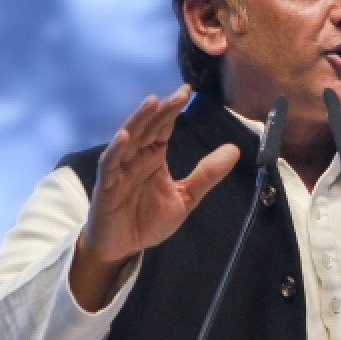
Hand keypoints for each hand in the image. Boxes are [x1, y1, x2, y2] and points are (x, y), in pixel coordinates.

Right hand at [70, 85, 239, 310]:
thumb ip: (207, 174)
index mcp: (154, 156)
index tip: (187, 91)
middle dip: (163, 110)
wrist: (123, 248)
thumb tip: (234, 150)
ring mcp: (119, 170)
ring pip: (128, 139)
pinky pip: (109, 165)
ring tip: (152, 103)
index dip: (174, 109)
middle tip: (179, 94)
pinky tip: (124, 137)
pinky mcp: (106, 186)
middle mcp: (136, 157)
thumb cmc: (148, 220)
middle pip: (149, 127)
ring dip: (138, 120)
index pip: (164, 127)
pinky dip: (116, 150)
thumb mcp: (186, 198)